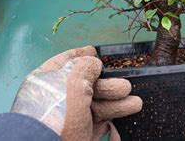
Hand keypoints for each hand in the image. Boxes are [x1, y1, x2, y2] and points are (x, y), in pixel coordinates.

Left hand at [11, 46, 141, 140]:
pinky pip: (100, 120)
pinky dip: (115, 115)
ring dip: (118, 100)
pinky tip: (129, 109)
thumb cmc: (56, 115)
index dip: (83, 56)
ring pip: (97, 103)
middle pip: (88, 83)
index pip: (66, 62)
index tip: (98, 52)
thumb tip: (94, 62)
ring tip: (135, 102)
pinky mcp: (80, 133)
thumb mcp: (71, 82)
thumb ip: (85, 67)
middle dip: (109, 82)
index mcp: (49, 81)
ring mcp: (70, 116)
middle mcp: (59, 97)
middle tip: (125, 86)